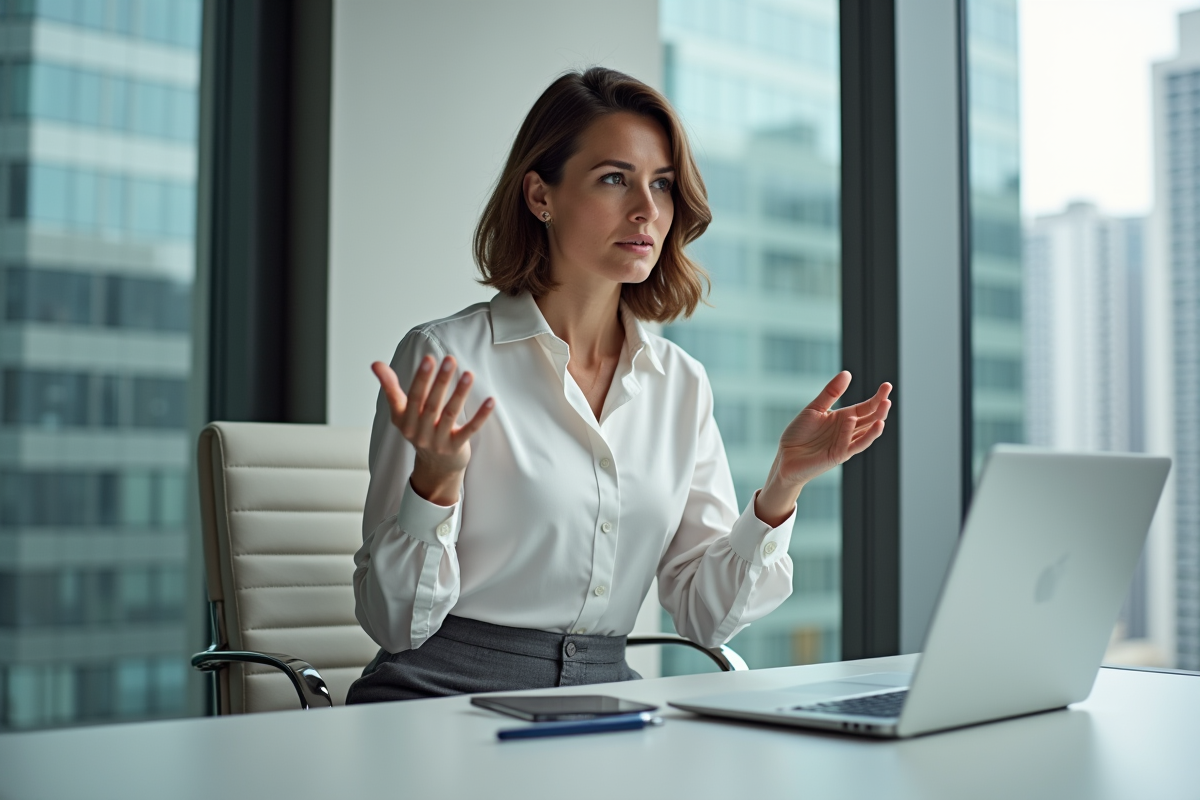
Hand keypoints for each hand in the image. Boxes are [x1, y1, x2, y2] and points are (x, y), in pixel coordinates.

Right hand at [372, 355, 495, 505]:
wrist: (434, 466)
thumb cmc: (418, 429)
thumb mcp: (401, 411)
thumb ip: (390, 387)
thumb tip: (375, 363)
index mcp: (404, 420)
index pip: (412, 397)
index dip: (420, 378)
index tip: (429, 359)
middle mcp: (419, 432)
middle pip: (431, 404)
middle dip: (440, 381)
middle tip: (450, 359)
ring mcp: (437, 441)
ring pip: (449, 414)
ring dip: (459, 394)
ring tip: (469, 374)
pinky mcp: (455, 448)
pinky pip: (469, 430)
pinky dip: (480, 416)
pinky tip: (490, 401)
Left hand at [755, 372, 891, 525]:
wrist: (786, 456)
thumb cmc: (799, 433)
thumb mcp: (815, 408)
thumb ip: (831, 393)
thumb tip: (847, 373)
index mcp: (845, 418)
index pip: (866, 407)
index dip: (877, 398)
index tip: (887, 386)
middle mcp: (848, 431)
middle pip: (871, 420)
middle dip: (881, 409)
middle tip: (887, 398)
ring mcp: (844, 444)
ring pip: (866, 435)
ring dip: (875, 424)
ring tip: (884, 409)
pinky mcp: (837, 455)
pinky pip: (849, 445)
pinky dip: (851, 433)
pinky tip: (852, 420)